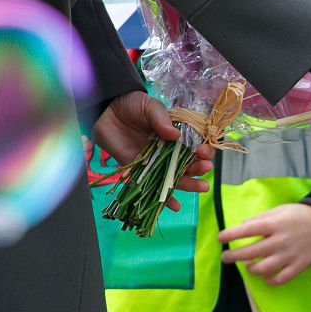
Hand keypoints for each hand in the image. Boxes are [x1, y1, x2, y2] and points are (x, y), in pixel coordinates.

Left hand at [91, 91, 213, 209]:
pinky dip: (164, 199)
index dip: (203, 148)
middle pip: (189, 162)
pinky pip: (152, 187)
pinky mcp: (139, 171)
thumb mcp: (150, 106)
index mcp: (175, 132)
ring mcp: (155, 162)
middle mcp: (168, 149)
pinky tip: (175, 206)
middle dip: (199, 167)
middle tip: (205, 168)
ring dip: (190, 184)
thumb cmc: (132, 105)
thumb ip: (161, 119)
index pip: (195, 143)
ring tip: (202, 188)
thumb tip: (175, 135)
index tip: (203, 150)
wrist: (106, 112)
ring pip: (175, 176)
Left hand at [218, 202, 310, 283]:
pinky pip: (279, 279)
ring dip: (251, 269)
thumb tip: (244, 225)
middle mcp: (280, 241)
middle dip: (234, 256)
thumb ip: (262, 217)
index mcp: (275, 223)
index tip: (221, 238)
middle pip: (251, 252)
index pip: (248, 230)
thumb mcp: (282, 209)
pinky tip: (265, 276)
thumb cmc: (301, 215)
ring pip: (262, 269)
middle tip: (225, 257)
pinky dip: (269, 280)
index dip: (231, 234)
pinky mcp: (298, 266)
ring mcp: (289, 255)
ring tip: (248, 265)